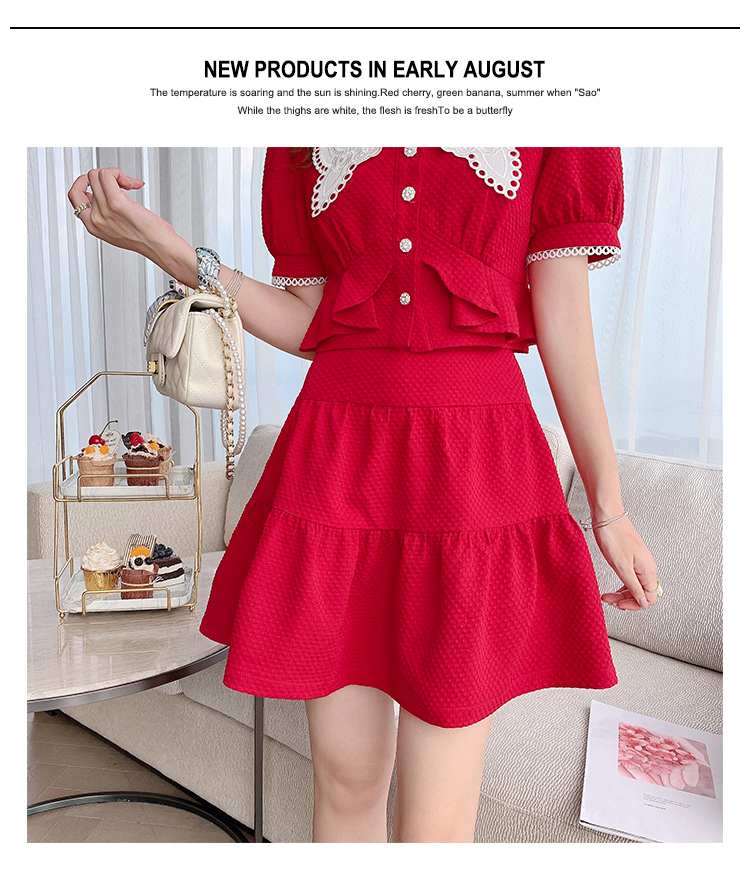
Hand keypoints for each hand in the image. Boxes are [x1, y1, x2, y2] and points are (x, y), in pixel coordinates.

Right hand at [67, 168, 196, 283]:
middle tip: (121, 183)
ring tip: (130, 184)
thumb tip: (103, 194)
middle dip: (107, 176)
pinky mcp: (117, 204)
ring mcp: (105, 211)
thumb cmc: (147, 239)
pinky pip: (108, 175)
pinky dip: (119, 173)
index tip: (99, 181)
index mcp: (92, 225)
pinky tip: (133, 184)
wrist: (160, 247)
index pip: (75, 194)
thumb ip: (105, 215)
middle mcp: (95, 218)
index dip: (85, 182)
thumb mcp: (117, 229)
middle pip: (89, 180)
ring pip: (97, 174)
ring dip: (116, 174)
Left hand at [594, 515, 659, 610]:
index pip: (649, 599)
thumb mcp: (622, 568)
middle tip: (608, 599)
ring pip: (635, 586)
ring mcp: (640, 562)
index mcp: (648, 571)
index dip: (635, 605)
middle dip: (625, 600)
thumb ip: (634, 587)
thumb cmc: (614, 537)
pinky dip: (621, 584)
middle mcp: (647, 567)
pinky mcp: (632, 558)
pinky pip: (630, 577)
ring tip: (606, 595)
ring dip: (621, 593)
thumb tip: (644, 602)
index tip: (619, 605)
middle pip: (641, 593)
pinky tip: (612, 586)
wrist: (608, 516)